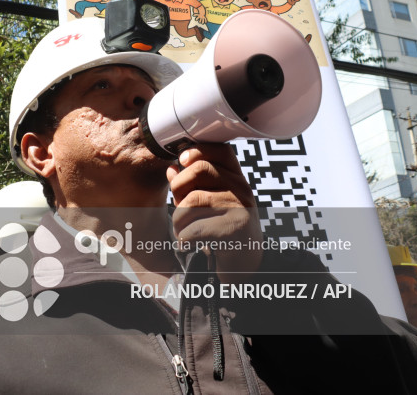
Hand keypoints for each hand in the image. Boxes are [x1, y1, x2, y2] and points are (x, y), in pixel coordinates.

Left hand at [167, 144, 262, 282]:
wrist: (245, 266)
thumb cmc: (221, 230)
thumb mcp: (208, 204)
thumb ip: (190, 186)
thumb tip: (171, 168)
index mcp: (236, 178)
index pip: (220, 150)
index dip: (198, 150)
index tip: (182, 160)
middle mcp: (241, 189)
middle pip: (199, 170)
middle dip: (178, 187)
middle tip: (177, 206)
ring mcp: (240, 208)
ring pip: (191, 202)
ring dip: (178, 220)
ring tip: (183, 231)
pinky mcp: (233, 229)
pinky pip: (193, 228)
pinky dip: (183, 238)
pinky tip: (188, 243)